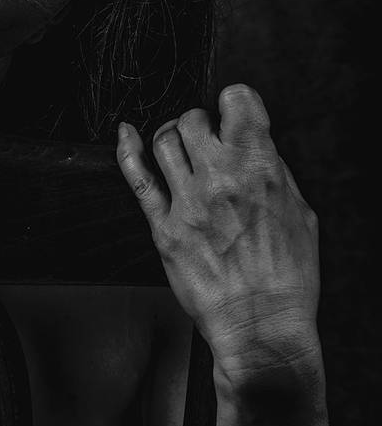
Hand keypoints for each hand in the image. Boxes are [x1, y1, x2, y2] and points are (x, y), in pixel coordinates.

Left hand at [117, 85, 321, 387]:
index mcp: (261, 168)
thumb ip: (275, 174)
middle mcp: (220, 178)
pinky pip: (137, 177)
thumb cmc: (287, 278)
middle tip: (208, 141)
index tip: (235, 112)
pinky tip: (125, 134)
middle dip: (202, 123)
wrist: (260, 325)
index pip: (238, 100)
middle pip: (194, 119)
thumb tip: (257, 149)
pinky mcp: (163, 229)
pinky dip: (126, 149)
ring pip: (164, 140)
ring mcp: (187, 202)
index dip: (236, 102)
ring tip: (180, 148)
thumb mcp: (301, 215)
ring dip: (172, 137)